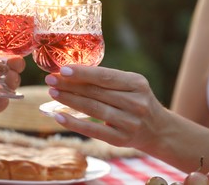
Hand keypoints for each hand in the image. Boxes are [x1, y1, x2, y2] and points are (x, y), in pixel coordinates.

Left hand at [0, 7, 24, 118]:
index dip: (12, 43)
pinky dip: (3, 102)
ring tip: (8, 78)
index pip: (2, 44)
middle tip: (14, 62)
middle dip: (17, 63)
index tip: (18, 41)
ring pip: (8, 84)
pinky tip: (0, 97)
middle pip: (10, 65)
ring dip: (13, 81)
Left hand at [45, 65, 168, 150]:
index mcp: (137, 83)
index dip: (82, 73)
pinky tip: (59, 116)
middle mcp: (136, 102)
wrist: (158, 130)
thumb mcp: (130, 85)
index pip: (105, 76)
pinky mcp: (121, 139)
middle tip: (50, 79)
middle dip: (70, 85)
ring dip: (70, 100)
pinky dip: (74, 123)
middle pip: (96, 92)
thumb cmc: (136, 101)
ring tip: (52, 93)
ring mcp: (129, 122)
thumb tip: (70, 73)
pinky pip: (93, 130)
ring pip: (93, 109)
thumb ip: (107, 80)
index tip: (63, 69)